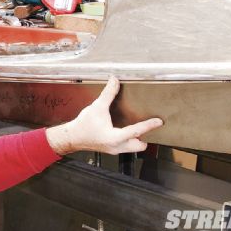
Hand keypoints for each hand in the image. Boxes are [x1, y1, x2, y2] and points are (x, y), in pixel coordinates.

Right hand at [45, 78, 162, 154]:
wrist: (71, 137)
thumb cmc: (83, 125)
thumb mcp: (97, 107)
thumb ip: (108, 94)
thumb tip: (115, 81)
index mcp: (115, 137)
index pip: (136, 131)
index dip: (148, 125)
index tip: (159, 122)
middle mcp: (117, 146)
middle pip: (139, 145)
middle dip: (145, 138)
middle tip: (149, 127)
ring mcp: (114, 149)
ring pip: (133, 147)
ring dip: (137, 139)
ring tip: (139, 128)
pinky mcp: (110, 149)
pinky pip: (125, 147)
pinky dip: (129, 140)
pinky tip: (125, 130)